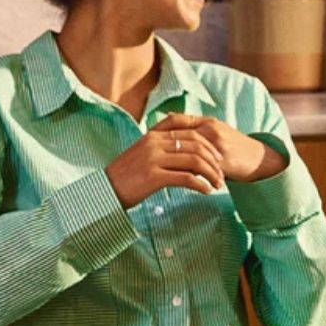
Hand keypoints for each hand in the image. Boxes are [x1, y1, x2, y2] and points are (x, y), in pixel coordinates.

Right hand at [106, 122, 225, 208]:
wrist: (103, 192)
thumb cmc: (126, 176)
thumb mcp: (144, 154)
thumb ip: (164, 148)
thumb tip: (189, 152)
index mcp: (154, 136)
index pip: (191, 134)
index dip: (209, 146)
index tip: (219, 159)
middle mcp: (155, 143)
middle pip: (196, 146)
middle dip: (214, 160)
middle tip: (222, 174)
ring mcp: (153, 159)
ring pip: (194, 161)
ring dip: (210, 173)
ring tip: (217, 184)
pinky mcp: (153, 176)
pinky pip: (186, 178)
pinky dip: (200, 184)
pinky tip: (206, 191)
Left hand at [154, 113, 284, 183]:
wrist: (259, 159)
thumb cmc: (234, 148)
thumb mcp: (215, 133)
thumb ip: (195, 130)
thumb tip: (168, 120)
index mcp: (207, 122)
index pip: (176, 120)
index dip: (158, 129)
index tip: (144, 140)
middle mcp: (211, 129)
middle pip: (178, 136)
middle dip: (161, 147)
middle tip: (145, 158)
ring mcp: (217, 144)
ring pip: (187, 152)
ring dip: (172, 162)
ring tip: (158, 171)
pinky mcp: (222, 161)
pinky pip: (199, 167)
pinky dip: (186, 173)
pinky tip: (176, 179)